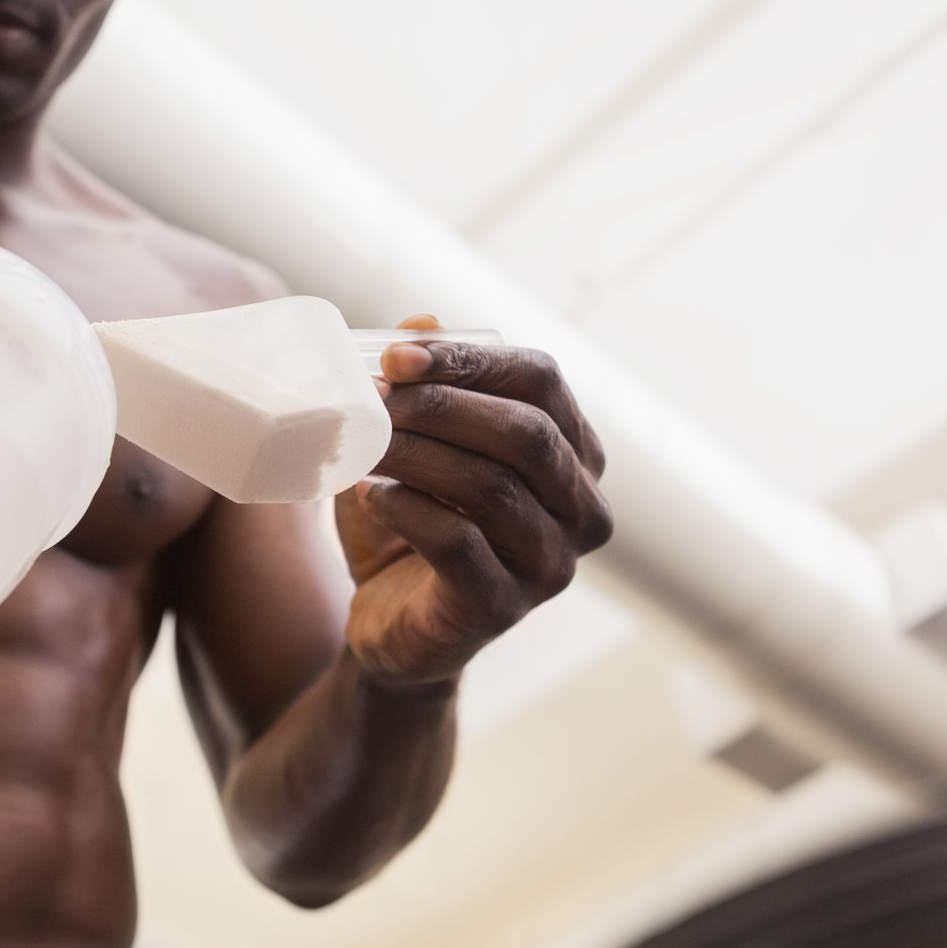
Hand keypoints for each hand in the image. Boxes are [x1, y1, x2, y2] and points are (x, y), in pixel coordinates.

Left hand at [337, 317, 612, 687]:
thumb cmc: (410, 523)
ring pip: (494, 488)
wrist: (392, 626)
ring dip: (419, 454)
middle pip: (528, 434)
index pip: (543, 383)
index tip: (396, 356)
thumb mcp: (414, 446)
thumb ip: (424, 387)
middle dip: (445, 406)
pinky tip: (371, 495)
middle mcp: (581, 510)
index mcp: (575, 456)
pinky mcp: (502, 609)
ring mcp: (550, 565)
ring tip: (364, 442)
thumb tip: (420, 321)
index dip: (472, 360)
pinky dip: (408, 511)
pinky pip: (460, 545)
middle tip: (375, 396)